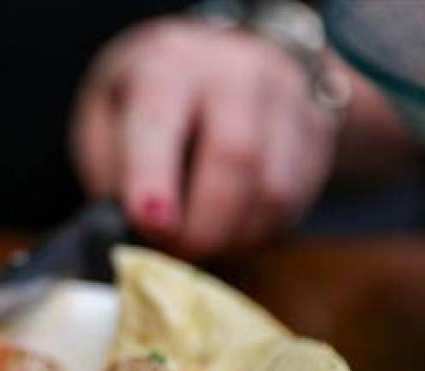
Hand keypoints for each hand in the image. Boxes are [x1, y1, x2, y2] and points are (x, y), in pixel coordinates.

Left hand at [71, 19, 340, 257]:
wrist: (222, 62)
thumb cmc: (151, 103)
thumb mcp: (107, 122)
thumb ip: (113, 172)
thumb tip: (130, 228)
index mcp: (165, 66)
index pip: (160, 120)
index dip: (154, 178)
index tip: (151, 223)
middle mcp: (234, 70)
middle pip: (235, 158)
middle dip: (203, 227)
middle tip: (177, 255)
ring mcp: (286, 95)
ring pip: (273, 190)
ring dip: (233, 237)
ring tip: (203, 241)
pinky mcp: (317, 129)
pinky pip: (295, 200)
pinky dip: (260, 230)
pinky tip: (233, 226)